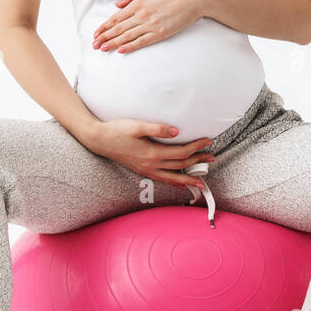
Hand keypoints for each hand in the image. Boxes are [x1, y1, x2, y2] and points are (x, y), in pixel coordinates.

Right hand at [86, 118, 214, 189]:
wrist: (99, 140)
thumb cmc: (116, 130)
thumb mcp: (137, 126)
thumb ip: (157, 129)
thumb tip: (176, 132)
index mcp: (152, 153)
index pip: (181, 152)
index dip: (196, 147)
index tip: (208, 141)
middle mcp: (151, 165)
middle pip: (180, 166)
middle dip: (198, 162)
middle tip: (212, 159)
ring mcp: (146, 170)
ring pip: (173, 177)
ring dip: (189, 179)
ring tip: (202, 182)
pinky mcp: (142, 171)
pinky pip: (162, 180)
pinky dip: (174, 183)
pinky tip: (180, 185)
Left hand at [92, 0, 206, 53]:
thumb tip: (118, 5)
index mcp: (138, 3)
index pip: (116, 17)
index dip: (105, 26)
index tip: (96, 33)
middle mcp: (142, 15)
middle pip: (119, 28)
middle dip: (105, 37)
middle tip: (94, 45)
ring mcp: (151, 25)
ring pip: (127, 36)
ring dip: (113, 43)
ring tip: (103, 49)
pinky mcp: (161, 33)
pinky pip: (142, 41)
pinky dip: (130, 46)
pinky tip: (121, 50)